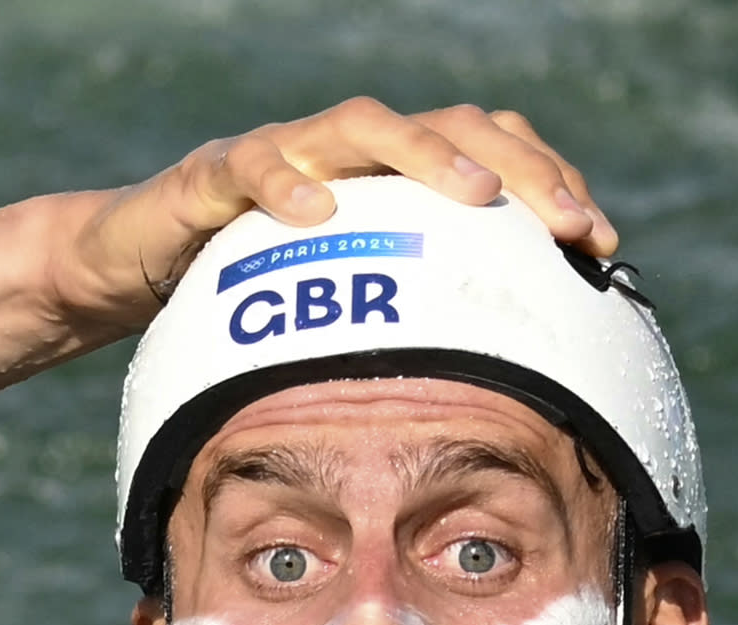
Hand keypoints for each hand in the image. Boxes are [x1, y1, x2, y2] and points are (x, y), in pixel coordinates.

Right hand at [57, 98, 613, 332]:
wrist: (138, 261)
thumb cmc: (259, 291)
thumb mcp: (357, 309)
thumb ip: (426, 322)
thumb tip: (526, 386)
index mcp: (393, 176)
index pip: (490, 149)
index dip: (550, 183)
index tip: (599, 242)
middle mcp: (347, 149)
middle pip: (448, 125)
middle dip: (516, 168)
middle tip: (564, 223)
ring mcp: (282, 151)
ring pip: (360, 125)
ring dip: (423, 155)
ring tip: (475, 195)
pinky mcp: (211, 174)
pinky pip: (248, 163)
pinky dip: (283, 180)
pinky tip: (318, 211)